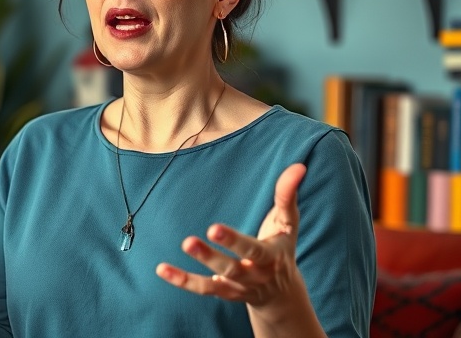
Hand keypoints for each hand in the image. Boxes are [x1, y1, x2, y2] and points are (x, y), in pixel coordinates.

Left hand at [156, 163, 307, 307]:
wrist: (282, 293)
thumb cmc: (282, 247)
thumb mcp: (289, 223)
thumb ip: (288, 195)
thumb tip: (299, 166)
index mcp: (271, 257)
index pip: (253, 250)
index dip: (233, 241)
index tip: (213, 228)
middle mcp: (254, 276)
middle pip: (231, 269)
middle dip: (210, 257)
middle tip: (188, 242)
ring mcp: (237, 287)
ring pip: (215, 282)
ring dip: (191, 274)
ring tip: (170, 257)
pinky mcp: (223, 293)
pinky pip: (202, 289)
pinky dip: (182, 281)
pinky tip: (161, 269)